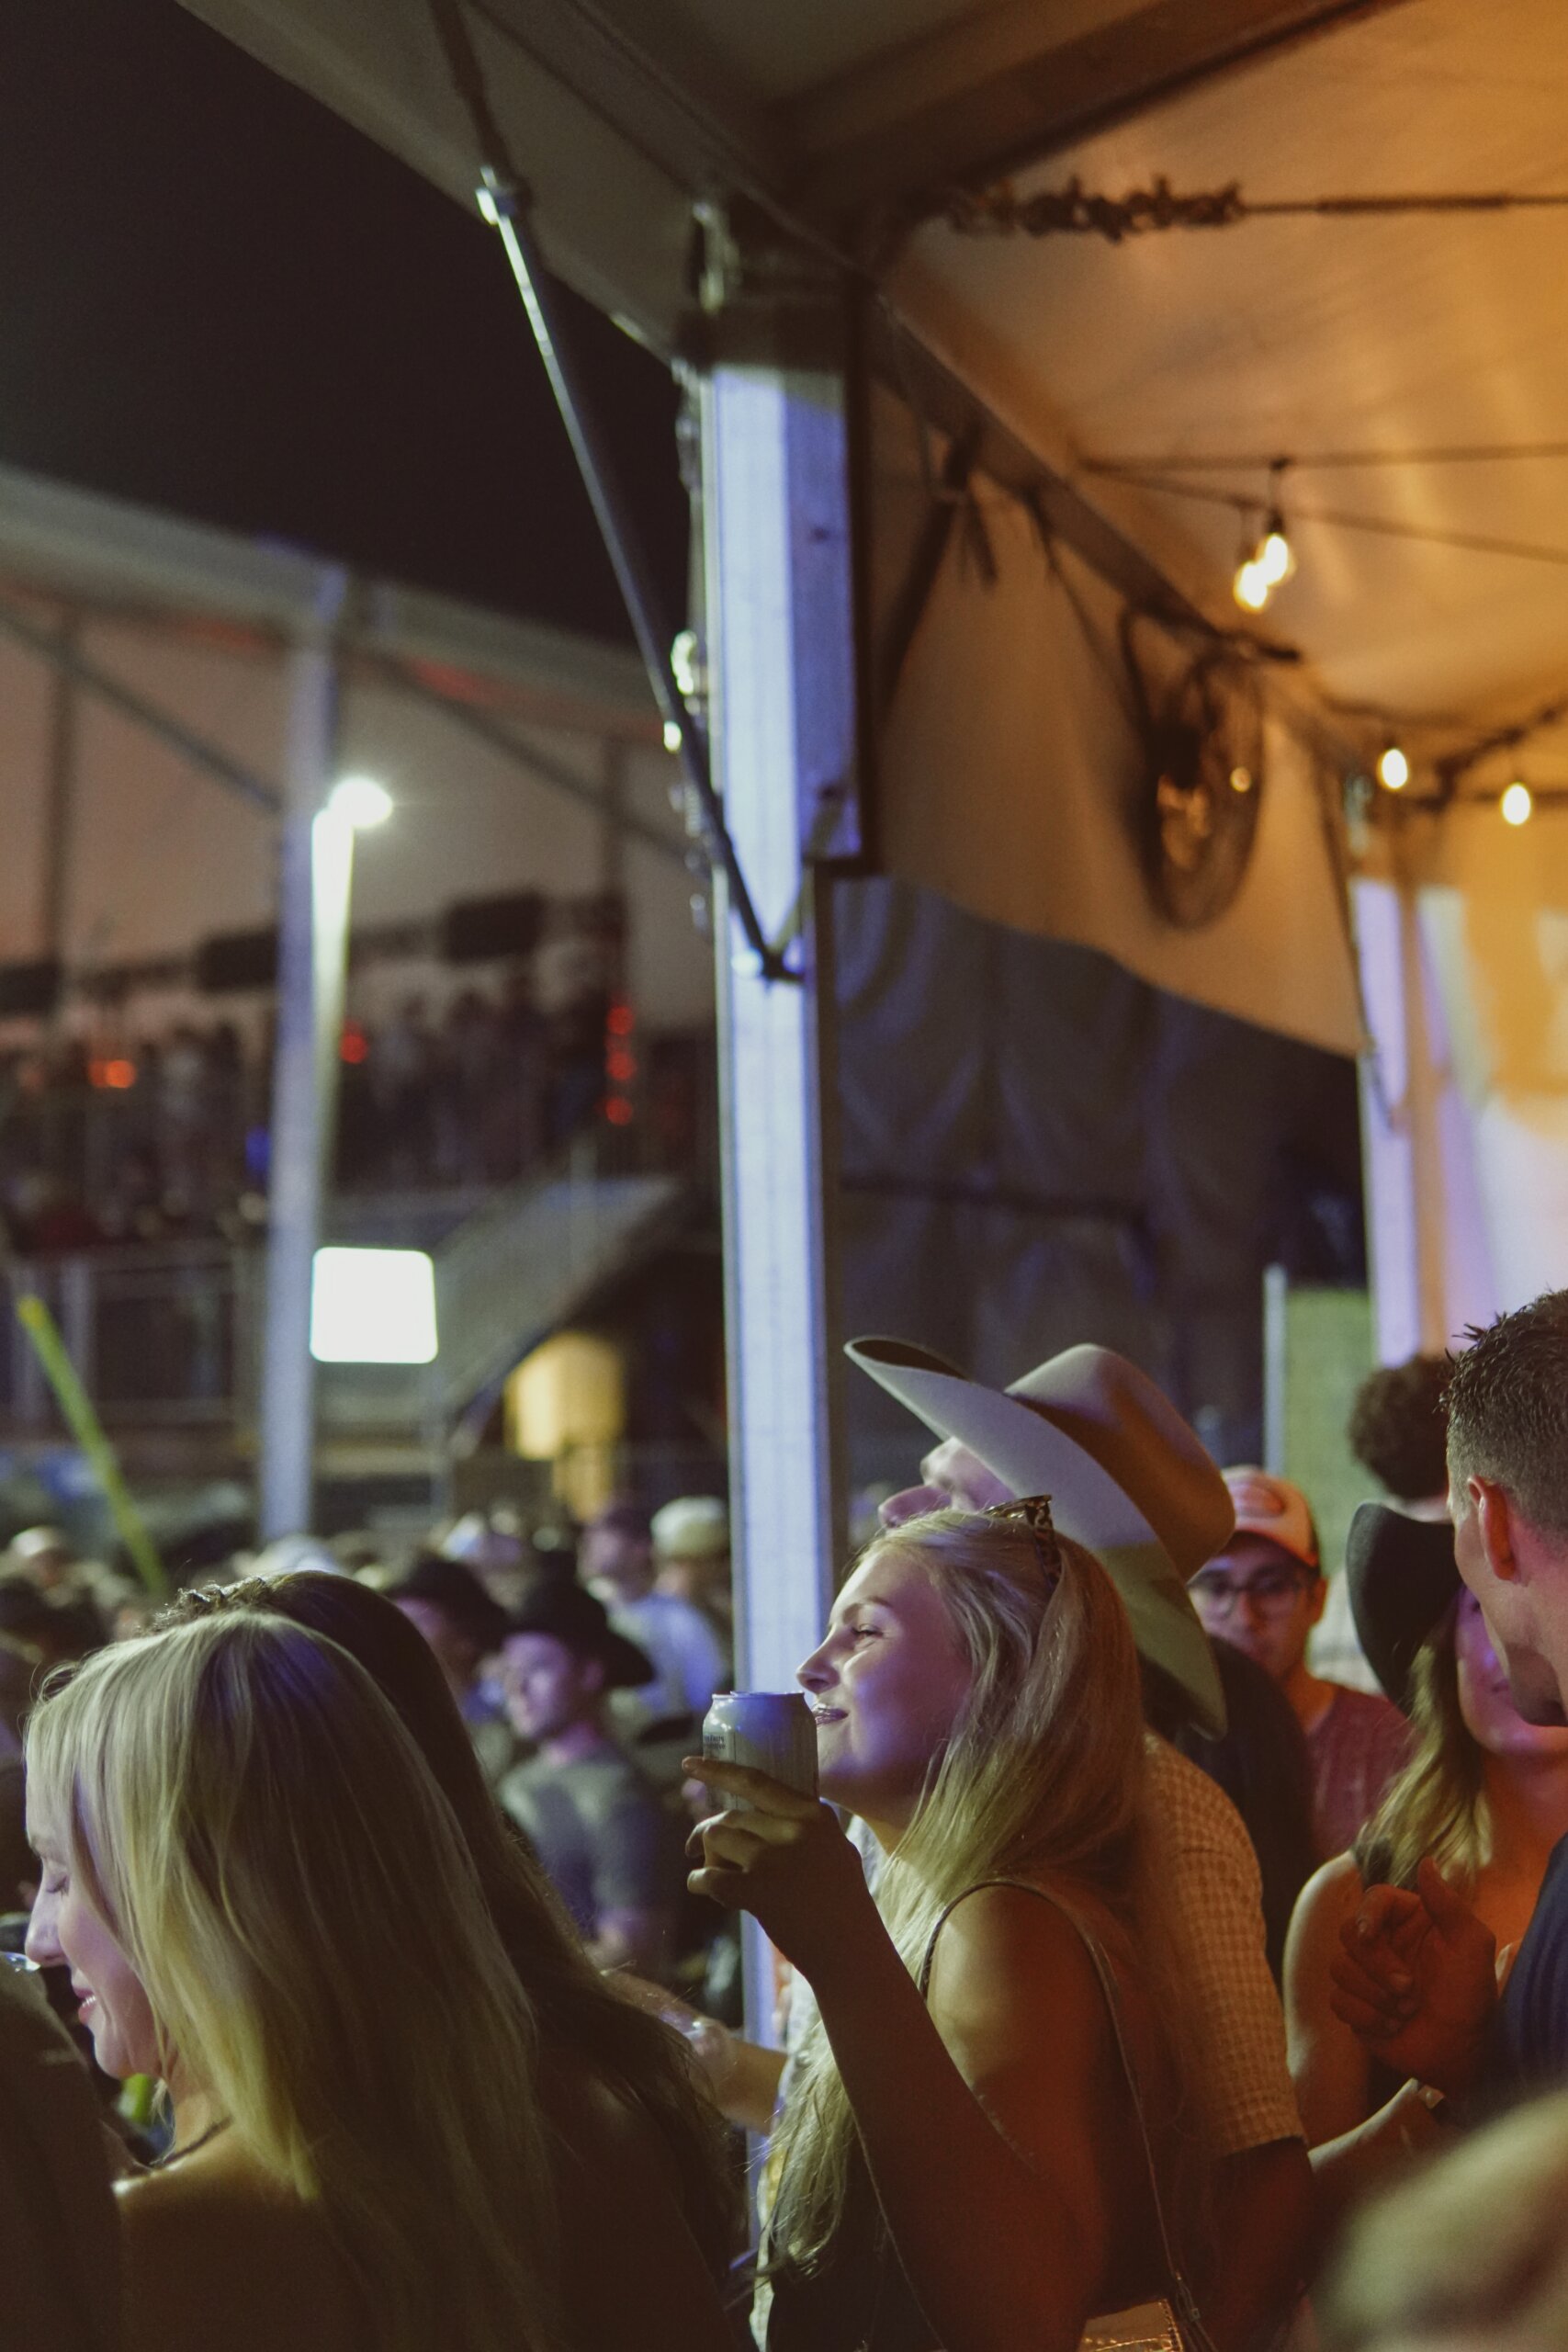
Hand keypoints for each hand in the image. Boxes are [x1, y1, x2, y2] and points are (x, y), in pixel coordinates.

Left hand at [682, 1755, 878, 1984]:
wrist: (851, 1951)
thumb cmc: (843, 1902)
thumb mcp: (835, 1847)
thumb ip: (803, 1825)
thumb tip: (758, 1813)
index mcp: (813, 1813)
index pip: (755, 1781)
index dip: (718, 1770)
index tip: (689, 1765)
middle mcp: (794, 1828)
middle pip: (731, 1816)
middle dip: (708, 1833)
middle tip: (698, 1848)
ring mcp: (775, 1858)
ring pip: (717, 1839)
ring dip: (709, 1858)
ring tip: (716, 1876)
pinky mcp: (758, 1891)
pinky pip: (710, 1876)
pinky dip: (699, 1881)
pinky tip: (702, 1887)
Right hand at [1330, 1859, 1496, 2093]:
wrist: (1465, 2051)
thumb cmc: (1472, 1995)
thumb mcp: (1472, 1944)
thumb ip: (1448, 1903)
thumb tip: (1426, 1861)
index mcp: (1407, 1921)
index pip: (1373, 1899)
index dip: (1366, 1913)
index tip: (1370, 1934)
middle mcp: (1383, 1943)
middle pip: (1348, 1933)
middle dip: (1377, 1966)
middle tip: (1410, 1990)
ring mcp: (1366, 1975)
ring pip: (1339, 1968)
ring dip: (1375, 1995)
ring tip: (1406, 2013)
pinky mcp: (1356, 2005)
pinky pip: (1338, 2001)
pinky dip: (1366, 2017)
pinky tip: (1393, 2028)